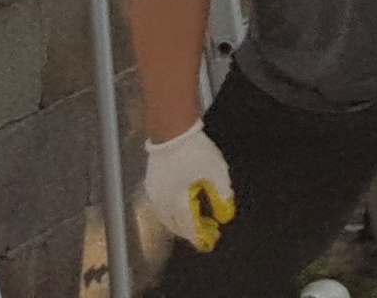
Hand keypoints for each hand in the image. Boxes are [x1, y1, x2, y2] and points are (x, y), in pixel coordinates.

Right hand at [142, 126, 235, 252]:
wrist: (171, 131)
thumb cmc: (195, 151)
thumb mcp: (216, 171)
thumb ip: (222, 194)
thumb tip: (226, 212)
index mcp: (177, 201)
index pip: (188, 227)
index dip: (198, 238)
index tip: (209, 244)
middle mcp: (161, 202)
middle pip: (175, 225)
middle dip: (191, 232)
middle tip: (208, 232)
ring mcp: (153, 193)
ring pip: (166, 217)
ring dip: (181, 223)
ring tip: (197, 221)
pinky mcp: (150, 184)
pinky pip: (161, 208)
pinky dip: (173, 213)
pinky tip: (183, 207)